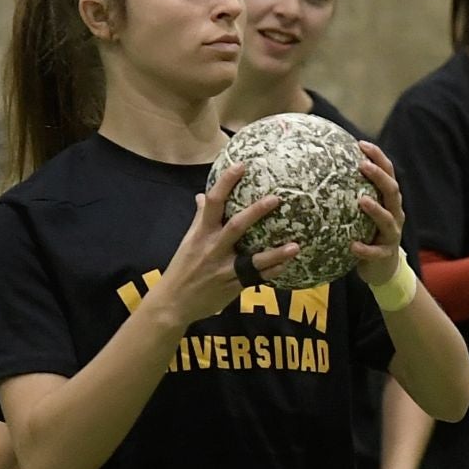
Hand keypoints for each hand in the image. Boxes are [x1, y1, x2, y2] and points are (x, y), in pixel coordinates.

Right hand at [161, 163, 297, 321]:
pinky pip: (256, 278)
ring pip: (253, 259)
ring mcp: (223, 269)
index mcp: (201, 233)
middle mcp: (213, 248)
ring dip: (276, 253)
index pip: (213, 203)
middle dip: (256, 212)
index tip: (240, 165)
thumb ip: (199, 219)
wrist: (173, 303)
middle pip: (236, 226)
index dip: (226, 183)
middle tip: (277, 198)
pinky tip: (287, 264)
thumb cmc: (182, 269)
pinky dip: (272, 271)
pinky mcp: (232, 286)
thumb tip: (202, 196)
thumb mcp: (188, 241)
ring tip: (295, 245)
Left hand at [351, 143, 405, 287]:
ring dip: (375, 209)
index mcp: (389, 201)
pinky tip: (353, 246)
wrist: (383, 269)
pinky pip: (376, 251)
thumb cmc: (367, 235)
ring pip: (387, 219)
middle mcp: (395, 214)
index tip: (361, 144)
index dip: (378, 157)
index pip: (388, 173)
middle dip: (379, 176)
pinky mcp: (386, 254)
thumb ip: (351, 196)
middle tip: (363, 165)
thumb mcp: (361, 214)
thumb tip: (323, 173)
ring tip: (361, 201)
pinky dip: (366, 249)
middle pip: (392, 191)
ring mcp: (392, 234)